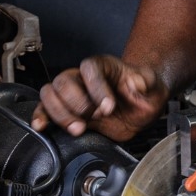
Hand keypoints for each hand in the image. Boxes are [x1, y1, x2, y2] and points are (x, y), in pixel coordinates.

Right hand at [30, 55, 169, 141]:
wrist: (140, 106)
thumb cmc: (144, 91)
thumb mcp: (153, 85)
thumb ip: (146, 81)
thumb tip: (134, 83)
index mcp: (103, 66)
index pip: (89, 69)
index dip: (96, 88)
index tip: (109, 107)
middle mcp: (83, 77)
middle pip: (64, 81)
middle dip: (77, 104)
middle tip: (93, 117)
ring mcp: (74, 94)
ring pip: (50, 94)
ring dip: (60, 114)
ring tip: (78, 128)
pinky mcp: (69, 112)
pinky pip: (46, 110)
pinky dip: (41, 117)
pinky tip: (41, 126)